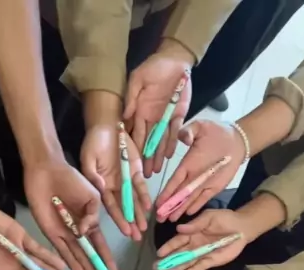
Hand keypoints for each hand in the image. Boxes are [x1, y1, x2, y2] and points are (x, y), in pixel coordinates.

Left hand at [24, 160, 116, 269]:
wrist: (48, 171)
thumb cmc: (72, 180)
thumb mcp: (92, 196)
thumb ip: (93, 216)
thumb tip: (86, 233)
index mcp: (90, 222)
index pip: (101, 246)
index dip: (107, 260)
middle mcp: (78, 232)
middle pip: (90, 256)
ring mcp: (65, 234)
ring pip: (78, 257)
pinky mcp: (51, 232)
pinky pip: (61, 250)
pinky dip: (69, 261)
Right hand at [81, 124, 150, 240]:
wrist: (107, 126)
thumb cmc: (94, 142)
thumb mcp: (88, 157)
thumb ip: (91, 174)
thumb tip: (98, 188)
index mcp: (101, 187)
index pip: (111, 206)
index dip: (118, 219)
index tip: (125, 231)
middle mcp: (114, 187)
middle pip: (124, 208)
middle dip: (130, 222)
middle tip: (137, 237)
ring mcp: (126, 180)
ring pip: (133, 201)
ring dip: (139, 214)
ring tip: (144, 228)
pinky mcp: (135, 171)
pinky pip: (141, 186)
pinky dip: (145, 196)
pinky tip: (149, 207)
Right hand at [124, 40, 192, 177]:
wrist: (175, 60)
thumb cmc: (154, 67)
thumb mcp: (138, 79)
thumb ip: (132, 97)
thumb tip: (124, 117)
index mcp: (140, 111)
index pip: (135, 133)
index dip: (133, 147)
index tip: (130, 161)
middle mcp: (151, 119)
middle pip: (147, 142)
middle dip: (145, 158)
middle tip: (142, 175)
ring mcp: (165, 119)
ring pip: (160, 141)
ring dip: (157, 156)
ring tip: (154, 171)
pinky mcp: (178, 117)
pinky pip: (175, 133)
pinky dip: (171, 144)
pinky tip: (167, 156)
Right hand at [155, 210, 247, 269]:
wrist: (242, 227)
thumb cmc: (225, 219)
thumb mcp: (209, 217)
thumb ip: (195, 224)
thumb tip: (179, 228)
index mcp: (192, 233)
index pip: (177, 241)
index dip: (168, 247)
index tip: (159, 253)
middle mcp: (194, 245)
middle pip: (179, 254)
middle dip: (168, 261)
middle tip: (156, 268)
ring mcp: (202, 254)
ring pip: (186, 263)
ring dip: (176, 268)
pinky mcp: (211, 261)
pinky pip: (199, 267)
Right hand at [156, 120, 245, 220]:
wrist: (235, 140)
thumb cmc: (217, 132)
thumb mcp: (202, 127)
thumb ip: (190, 131)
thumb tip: (183, 138)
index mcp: (187, 164)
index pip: (174, 181)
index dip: (166, 193)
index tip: (157, 203)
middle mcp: (192, 176)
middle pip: (178, 194)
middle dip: (168, 206)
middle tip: (159, 218)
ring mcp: (203, 183)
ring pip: (189, 199)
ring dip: (179, 209)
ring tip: (170, 221)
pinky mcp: (214, 187)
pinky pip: (204, 198)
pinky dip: (196, 206)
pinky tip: (188, 214)